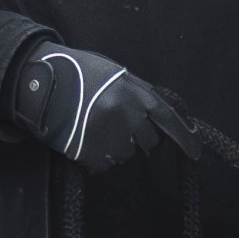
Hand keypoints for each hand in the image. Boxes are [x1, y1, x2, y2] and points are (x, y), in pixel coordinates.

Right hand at [8, 42, 200, 171]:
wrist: (42, 82)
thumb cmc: (80, 73)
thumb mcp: (116, 75)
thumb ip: (138, 94)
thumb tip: (158, 116)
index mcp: (136, 94)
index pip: (168, 120)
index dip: (185, 138)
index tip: (196, 153)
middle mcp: (128, 116)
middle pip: (149, 142)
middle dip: (138, 136)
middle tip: (114, 123)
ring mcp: (111, 137)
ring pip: (127, 154)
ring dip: (115, 146)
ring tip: (93, 127)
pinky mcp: (93, 154)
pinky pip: (105, 163)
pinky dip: (97, 156)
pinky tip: (84, 138)